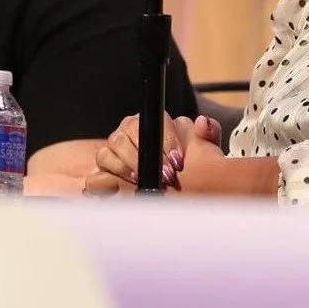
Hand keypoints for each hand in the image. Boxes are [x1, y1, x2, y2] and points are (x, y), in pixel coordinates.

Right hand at [85, 115, 223, 195]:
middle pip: (129, 132)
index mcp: (152, 122)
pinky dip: (110, 175)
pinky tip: (126, 184)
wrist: (170, 186)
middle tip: (166, 176)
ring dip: (129, 165)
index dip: (167, 140)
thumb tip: (202, 123)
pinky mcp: (103, 168)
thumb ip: (209, 132)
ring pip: (112, 148)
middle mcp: (129, 130)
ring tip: (145, 180)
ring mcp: (114, 147)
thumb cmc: (184, 164)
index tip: (178, 161)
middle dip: (148, 157)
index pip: (156, 122)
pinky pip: (100, 167)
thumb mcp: (203, 149)